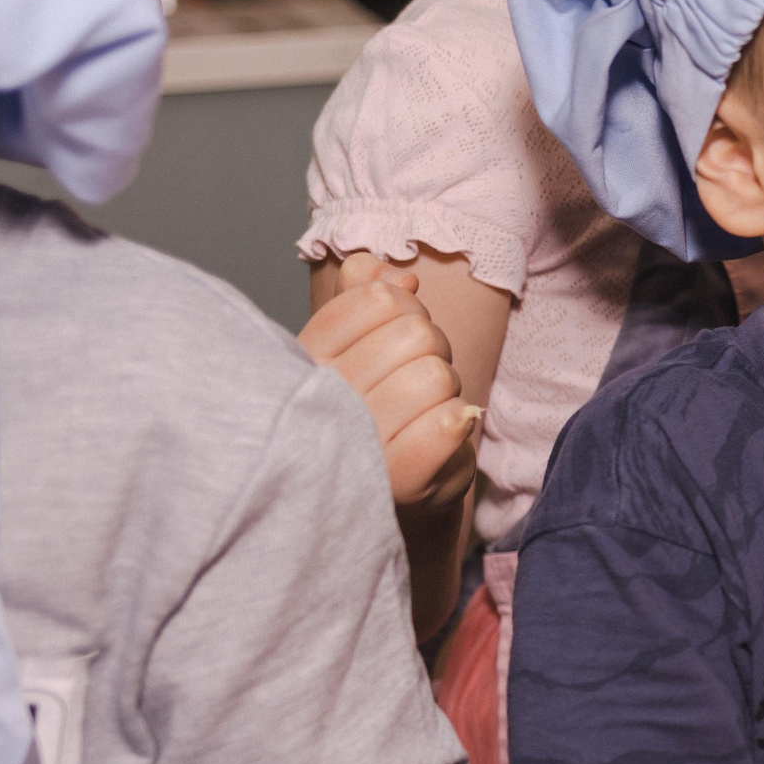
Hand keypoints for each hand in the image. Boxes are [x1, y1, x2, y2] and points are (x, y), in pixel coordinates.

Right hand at [298, 252, 479, 508]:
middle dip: (432, 349)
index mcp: (306, 360)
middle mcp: (322, 401)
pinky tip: (443, 431)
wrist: (382, 493)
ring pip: (437, 376)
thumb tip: (384, 269)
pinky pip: (449, 423)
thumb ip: (362, 299)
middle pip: (416, 334)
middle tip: (416, 377)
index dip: (405, 308)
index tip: (396, 335)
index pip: (377, 299)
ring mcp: (358, 443)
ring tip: (422, 410)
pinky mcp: (399, 481)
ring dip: (446, 389)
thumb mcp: (354, 349)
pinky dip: (457, 421)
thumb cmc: (368, 413)